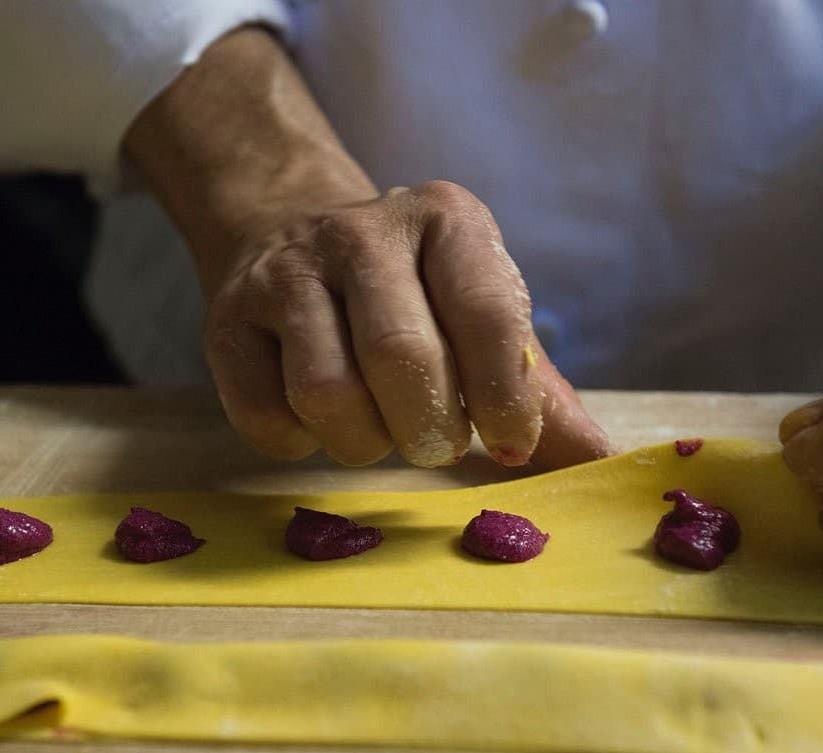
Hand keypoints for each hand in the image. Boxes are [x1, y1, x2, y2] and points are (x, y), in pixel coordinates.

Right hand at [124, 27, 610, 469]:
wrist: (293, 236)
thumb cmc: (413, 295)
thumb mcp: (481, 317)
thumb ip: (538, 389)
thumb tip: (598, 461)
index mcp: (447, 221)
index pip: (487, 312)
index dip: (504, 395)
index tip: (509, 444)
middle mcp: (363, 232)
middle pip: (401, 357)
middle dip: (428, 428)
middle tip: (435, 443)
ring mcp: (285, 272)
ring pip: (324, 392)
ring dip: (363, 441)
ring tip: (378, 428)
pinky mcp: (225, 320)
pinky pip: (263, 415)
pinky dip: (299, 443)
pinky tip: (317, 420)